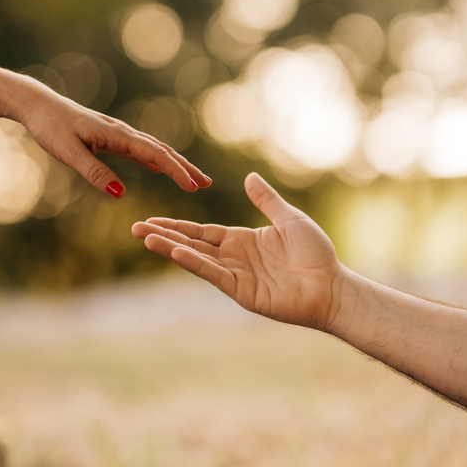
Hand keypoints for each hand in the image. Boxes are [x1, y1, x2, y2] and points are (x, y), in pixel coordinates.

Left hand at [19, 85, 210, 197]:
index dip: (177, 171)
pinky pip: (140, 149)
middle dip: (185, 167)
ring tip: (192, 177)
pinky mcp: (110, 137)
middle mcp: (123, 132)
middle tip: (207, 183)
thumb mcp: (68, 153)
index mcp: (117, 135)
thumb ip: (94, 172)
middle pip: (162, 150)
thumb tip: (121, 193)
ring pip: (154, 149)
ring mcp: (118, 134)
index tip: (194, 187)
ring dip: (175, 163)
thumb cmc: (51, 127)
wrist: (39, 105)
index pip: (156, 155)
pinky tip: (161, 167)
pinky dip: (157, 159)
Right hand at [132, 172, 341, 328]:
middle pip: (192, 243)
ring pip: (197, 258)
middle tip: (134, 227)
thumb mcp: (289, 219)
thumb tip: (249, 176)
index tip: (152, 220)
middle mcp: (234, 257)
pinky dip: (194, 262)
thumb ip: (266, 200)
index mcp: (242, 240)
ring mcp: (236, 275)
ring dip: (171, 248)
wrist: (331, 286)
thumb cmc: (316, 254)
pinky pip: (213, 273)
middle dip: (164, 235)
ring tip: (145, 237)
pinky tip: (176, 251)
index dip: (177, 226)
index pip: (202, 232)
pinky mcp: (241, 290)